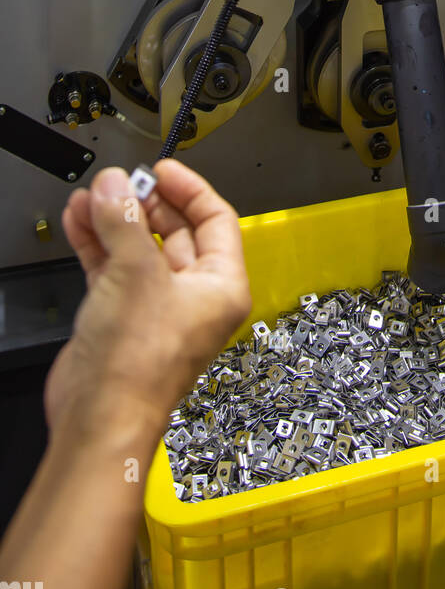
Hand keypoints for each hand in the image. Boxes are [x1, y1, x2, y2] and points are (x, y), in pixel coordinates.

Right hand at [45, 160, 251, 436]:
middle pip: (177, 231)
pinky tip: (80, 220)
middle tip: (121, 182)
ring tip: (92, 195)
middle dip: (145, 204)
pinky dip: (97, 243)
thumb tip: (117, 187)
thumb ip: (125, 221)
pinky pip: (114, 268)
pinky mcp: (122, 319)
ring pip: (140, 249)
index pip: (216, 219)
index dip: (189, 189)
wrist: (99, 419)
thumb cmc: (137, 367)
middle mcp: (194, 297)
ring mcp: (157, 308)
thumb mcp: (135, 273)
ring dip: (116, 220)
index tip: (163, 169)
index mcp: (221, 286)